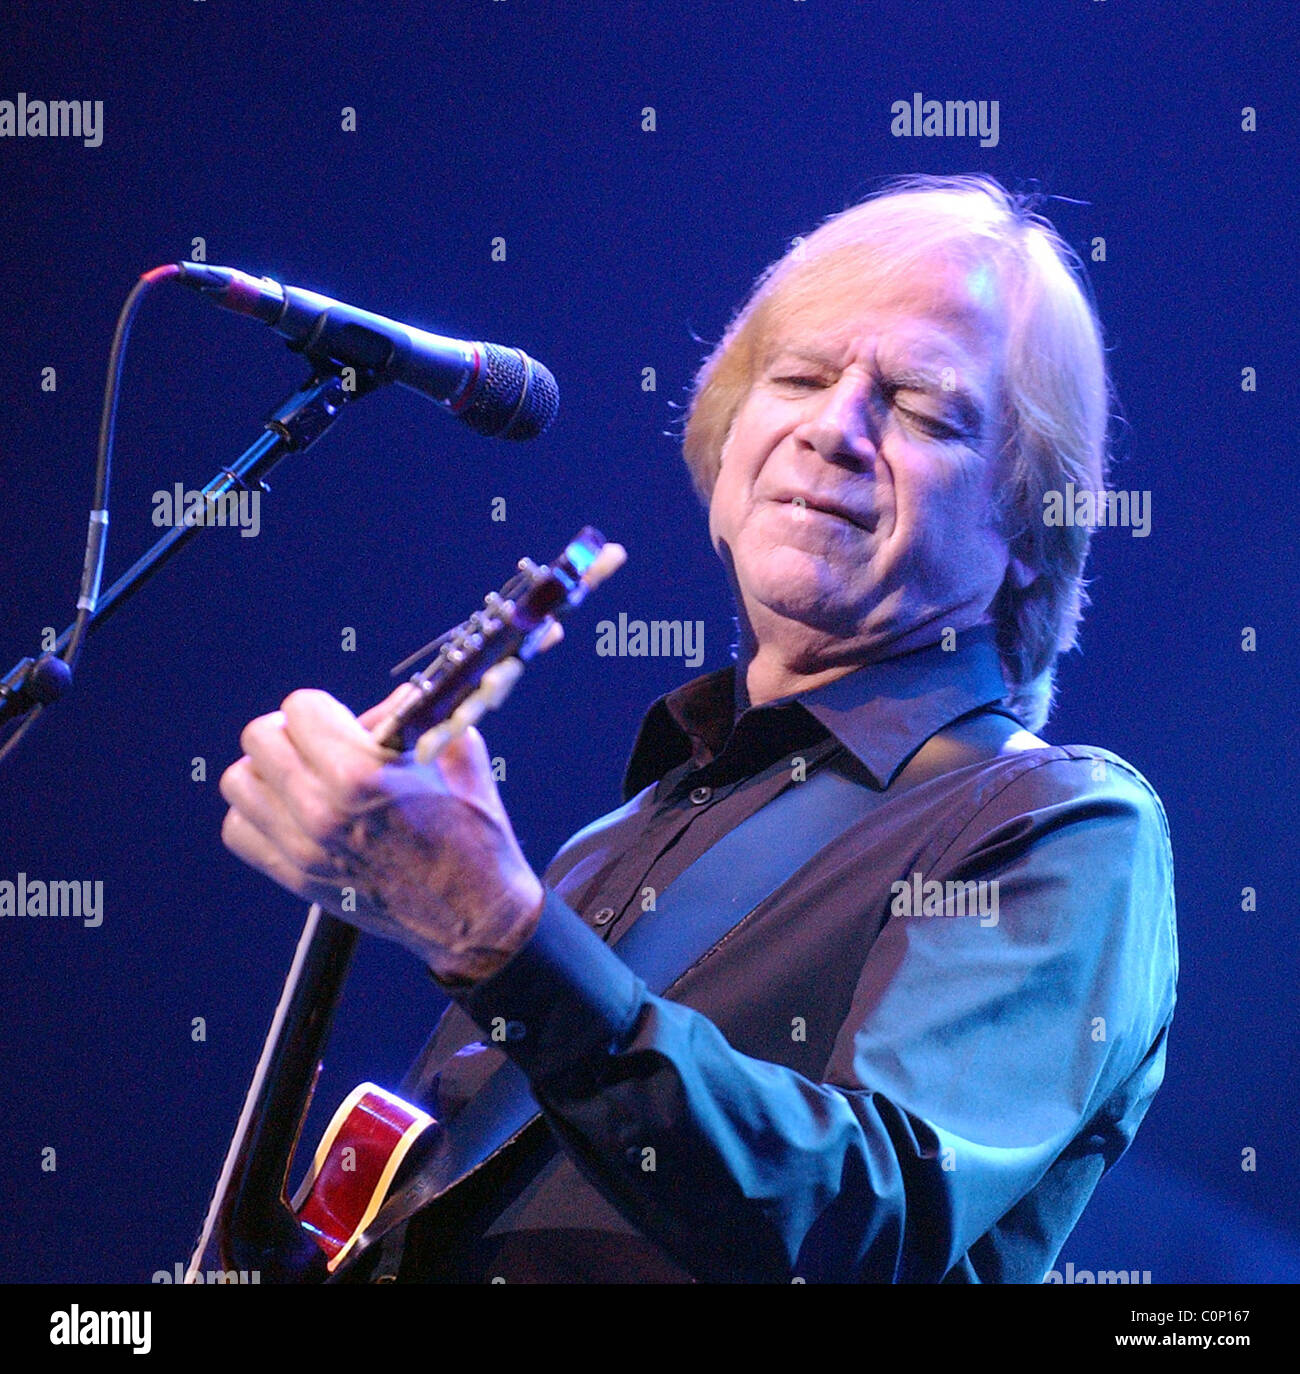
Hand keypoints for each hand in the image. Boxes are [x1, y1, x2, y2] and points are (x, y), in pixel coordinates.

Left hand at [219, 688, 543, 982]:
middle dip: (290, 731)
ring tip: (299, 775)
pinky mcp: (296, 877)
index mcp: (361, 774)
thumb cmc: (474, 832)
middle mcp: (321, 810)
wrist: (476, 914)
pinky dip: (256, 814)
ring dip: (266, 770)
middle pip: (259, 739)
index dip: (323, 707)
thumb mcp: (457, 755)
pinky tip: (290, 810)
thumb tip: (389, 696)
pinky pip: (239, 830)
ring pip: (239, 782)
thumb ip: (415, 717)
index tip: (341, 721)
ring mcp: (302, 848)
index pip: (300, 707)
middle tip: (317, 743)